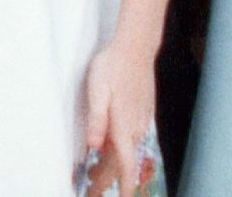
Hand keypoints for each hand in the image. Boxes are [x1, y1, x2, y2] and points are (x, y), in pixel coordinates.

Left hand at [81, 40, 155, 196]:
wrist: (135, 47)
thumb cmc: (112, 66)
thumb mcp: (97, 91)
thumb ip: (97, 120)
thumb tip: (94, 146)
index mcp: (123, 126)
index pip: (125, 166)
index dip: (123, 186)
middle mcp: (135, 128)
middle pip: (122, 163)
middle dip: (107, 180)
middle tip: (90, 191)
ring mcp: (140, 121)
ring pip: (125, 151)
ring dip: (110, 165)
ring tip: (93, 175)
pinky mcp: (141, 113)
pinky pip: (129, 139)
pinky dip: (117, 150)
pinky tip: (107, 148)